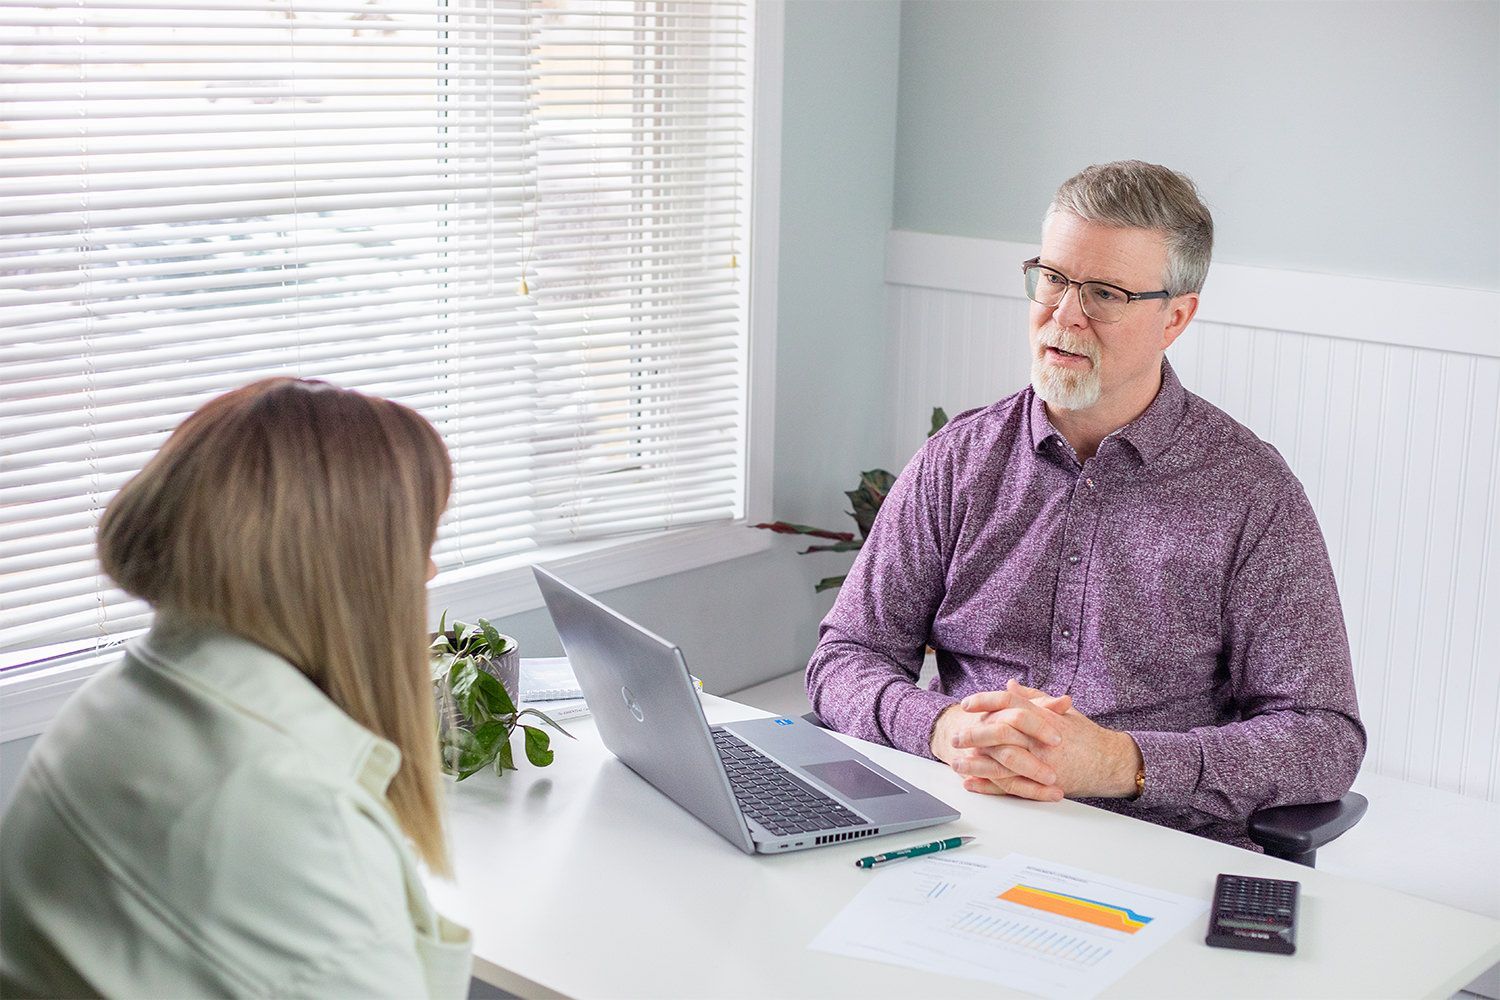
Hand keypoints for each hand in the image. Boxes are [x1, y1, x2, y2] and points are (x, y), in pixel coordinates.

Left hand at [954, 681, 1142, 799]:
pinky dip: (989, 785)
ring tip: (956, 763)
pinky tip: (972, 783)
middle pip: (1000, 731)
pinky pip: (1011, 785)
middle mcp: (1040, 737)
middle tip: (955, 736)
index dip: (986, 700)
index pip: (1009, 702)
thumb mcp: (1061, 710)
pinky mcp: (1042, 782)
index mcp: (1043, 716)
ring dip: (976, 763)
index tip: (967, 704)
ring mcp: (1041, 761)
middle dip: (974, 734)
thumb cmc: (1085, 735)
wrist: (1108, 762)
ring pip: (1001, 761)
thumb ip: (1033, 697)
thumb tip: (1009, 686)